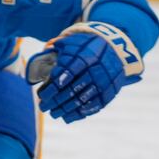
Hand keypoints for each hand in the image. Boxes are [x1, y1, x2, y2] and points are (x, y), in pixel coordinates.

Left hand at [28, 22, 144, 122]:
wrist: (115, 48)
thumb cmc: (86, 46)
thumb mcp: (72, 42)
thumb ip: (57, 49)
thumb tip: (42, 55)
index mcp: (84, 57)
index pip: (66, 74)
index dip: (53, 87)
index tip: (42, 95)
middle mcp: (95, 71)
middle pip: (72, 90)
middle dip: (55, 101)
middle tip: (43, 107)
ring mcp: (103, 83)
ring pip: (82, 100)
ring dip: (65, 109)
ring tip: (53, 113)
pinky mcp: (109, 92)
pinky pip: (94, 106)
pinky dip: (79, 113)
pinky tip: (67, 117)